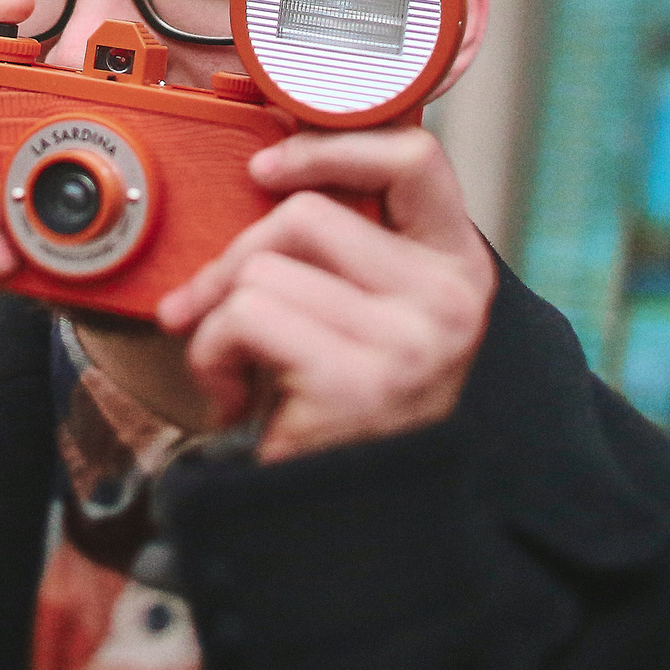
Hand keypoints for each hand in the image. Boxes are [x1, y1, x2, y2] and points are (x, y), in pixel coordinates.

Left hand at [156, 127, 494, 463]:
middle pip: (305, 214)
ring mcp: (409, 342)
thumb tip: (264, 166)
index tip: (270, 167)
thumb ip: (343, 247)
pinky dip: (211, 353)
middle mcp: (450, 301)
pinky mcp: (356, 379)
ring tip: (239, 366)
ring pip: (263, 267)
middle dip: (237, 258)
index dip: (332, 146)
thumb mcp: (365, 314)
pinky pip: (243, 316)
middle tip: (217, 308)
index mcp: (458, 268)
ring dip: (219, 317)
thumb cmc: (340, 409)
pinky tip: (232, 396)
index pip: (415, 160)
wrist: (345, 523)